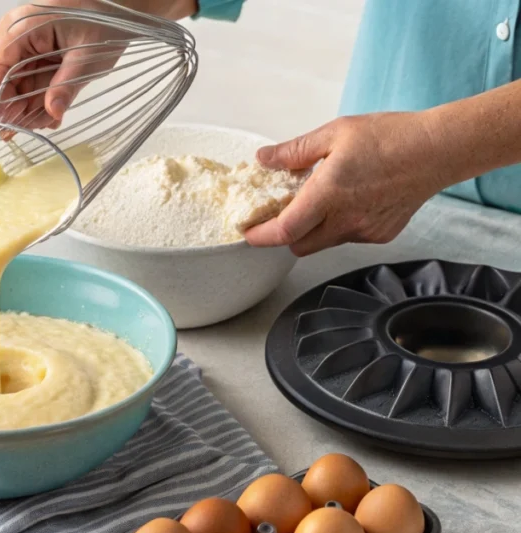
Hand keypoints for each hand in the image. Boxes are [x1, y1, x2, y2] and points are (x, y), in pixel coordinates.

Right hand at [0, 1, 192, 129]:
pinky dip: (39, 101)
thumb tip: (53, 114)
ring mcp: (24, 48)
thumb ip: (67, 85)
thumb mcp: (87, 56)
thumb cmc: (104, 21)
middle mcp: (16, 38)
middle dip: (13, 111)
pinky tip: (54, 113)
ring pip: (15, 88)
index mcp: (21, 29)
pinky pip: (28, 84)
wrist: (118, 8)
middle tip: (26, 133)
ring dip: (28, 110)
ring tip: (50, 120)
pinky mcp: (34, 57)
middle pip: (2, 82)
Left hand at [243, 112, 446, 255]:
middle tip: (282, 212)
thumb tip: (264, 159)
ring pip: (324, 243)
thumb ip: (294, 151)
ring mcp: (364, 231)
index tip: (247, 231)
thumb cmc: (390, 137)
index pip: (284, 231)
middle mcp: (345, 220)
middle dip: (285, 234)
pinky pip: (348, 237)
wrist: (438, 150)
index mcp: (328, 195)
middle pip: (299, 246)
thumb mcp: (334, 133)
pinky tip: (351, 200)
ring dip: (313, 229)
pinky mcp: (380, 235)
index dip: (261, 236)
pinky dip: (340, 225)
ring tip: (321, 199)